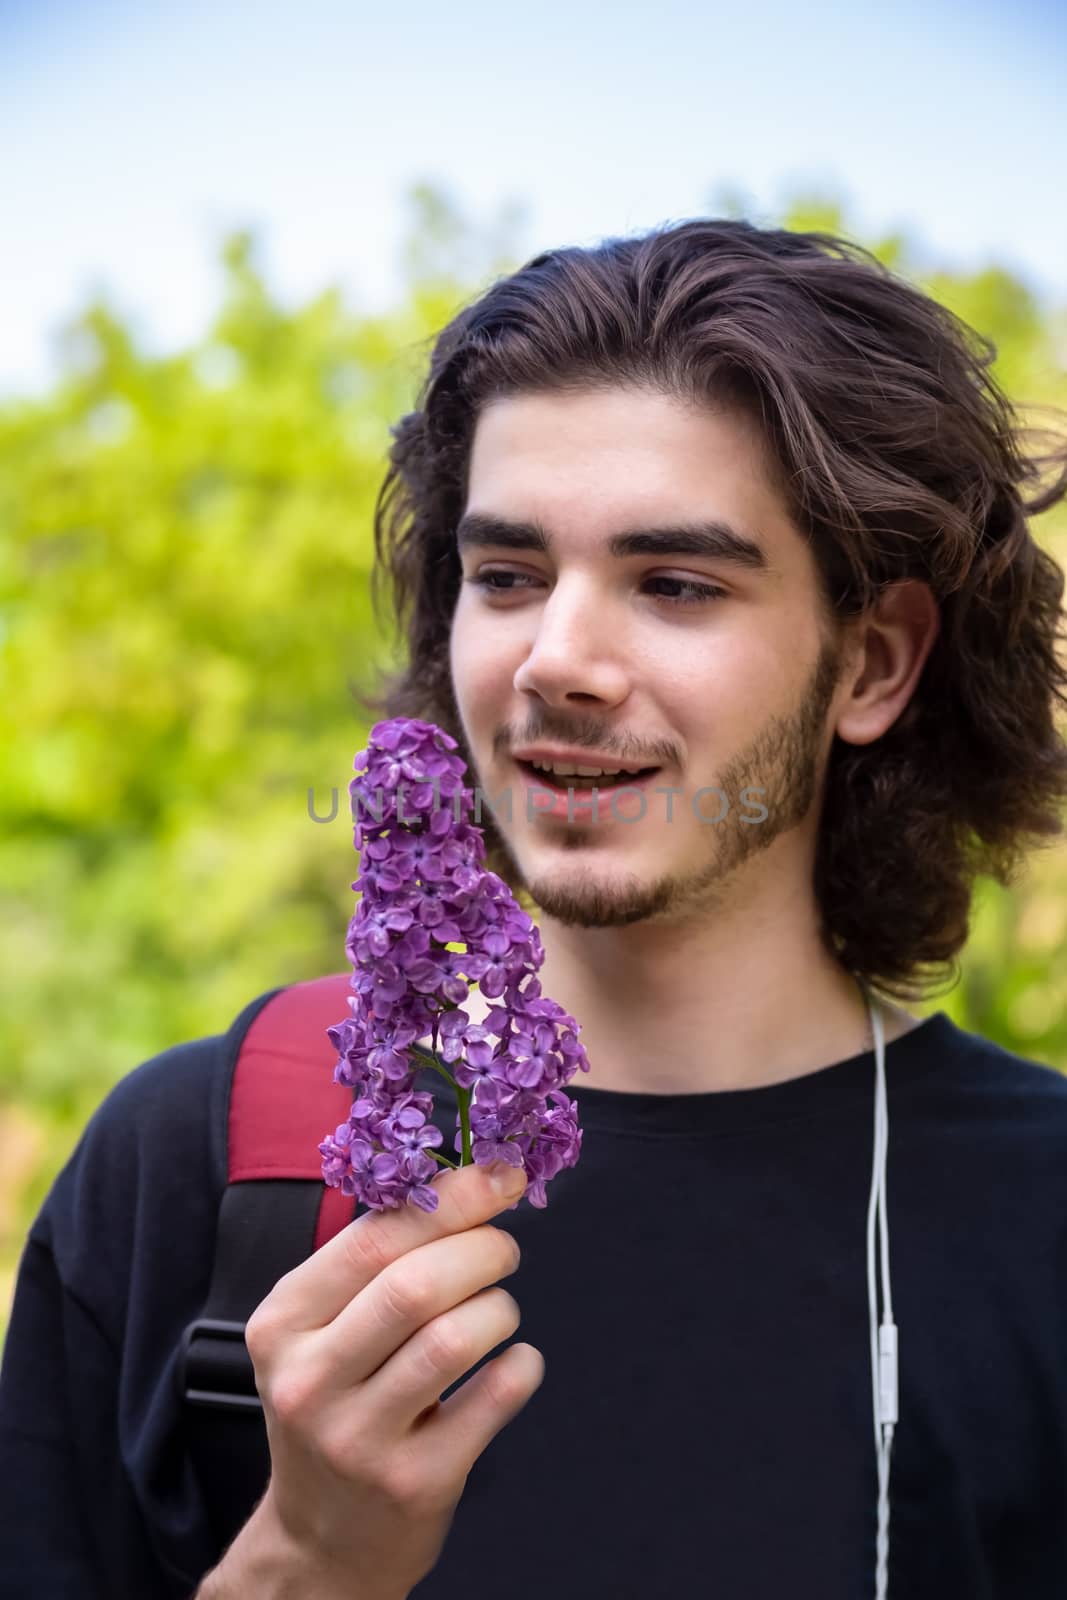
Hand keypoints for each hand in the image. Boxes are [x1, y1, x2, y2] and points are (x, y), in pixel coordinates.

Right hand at [242, 1159, 541, 1598]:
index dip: (450, 1199)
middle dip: (482, 1249)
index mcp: (282, 1324)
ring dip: (500, 1308)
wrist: (321, 1539)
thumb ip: (375, 1260)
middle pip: (415, 1285)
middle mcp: (309, 1382)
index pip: (372, 1239)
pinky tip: (513, 1363)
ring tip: (499, 1311)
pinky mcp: (414, 1484)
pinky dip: (522, 1365)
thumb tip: (466, 1179)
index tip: (501, 1175)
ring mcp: (358, 1440)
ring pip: (455, 1338)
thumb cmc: (336, 1404)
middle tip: (505, 1249)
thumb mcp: (321, 1332)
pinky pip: (494, 1398)